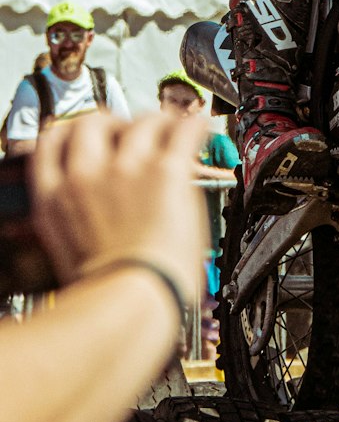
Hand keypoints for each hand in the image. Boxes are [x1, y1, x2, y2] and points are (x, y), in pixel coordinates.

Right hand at [29, 113, 207, 306]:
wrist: (129, 299)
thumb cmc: (104, 292)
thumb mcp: (68, 251)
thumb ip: (79, 220)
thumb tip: (99, 214)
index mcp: (55, 197)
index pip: (53, 140)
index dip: (73, 130)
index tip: (90, 132)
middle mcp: (86, 175)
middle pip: (94, 122)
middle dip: (114, 122)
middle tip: (133, 130)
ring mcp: (125, 168)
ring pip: (142, 123)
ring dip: (158, 123)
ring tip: (172, 129)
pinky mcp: (165, 170)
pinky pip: (184, 130)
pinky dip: (195, 124)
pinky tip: (202, 126)